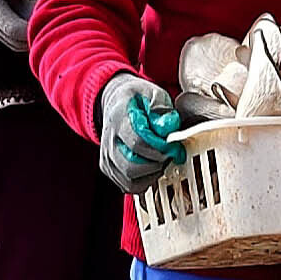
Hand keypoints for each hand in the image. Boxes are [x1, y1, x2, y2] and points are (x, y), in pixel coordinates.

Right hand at [96, 74, 185, 192]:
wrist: (116, 103)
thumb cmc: (137, 100)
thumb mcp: (153, 94)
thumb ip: (162, 109)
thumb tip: (168, 126)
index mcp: (118, 118)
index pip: (138, 142)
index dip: (160, 148)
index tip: (174, 145)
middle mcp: (108, 140)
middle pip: (132, 166)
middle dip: (158, 163)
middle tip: (170, 153)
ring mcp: (106, 157)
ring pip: (131, 180)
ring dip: (153, 173)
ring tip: (161, 158)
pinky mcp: (109, 169)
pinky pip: (130, 186)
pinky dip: (145, 180)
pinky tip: (152, 165)